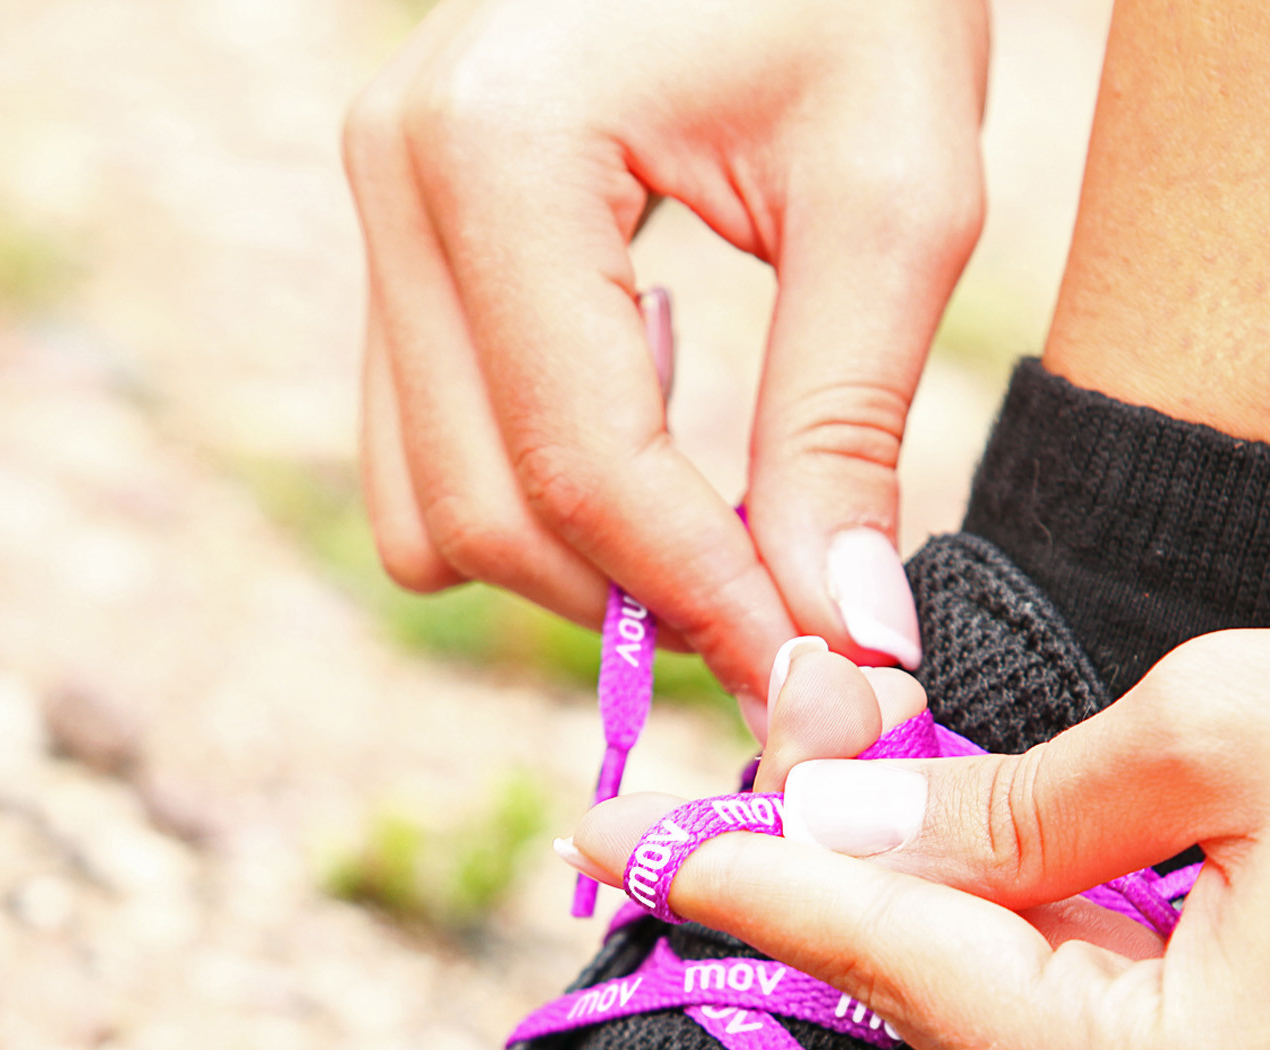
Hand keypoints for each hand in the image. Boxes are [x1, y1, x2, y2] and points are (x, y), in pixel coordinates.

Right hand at [344, 0, 988, 705]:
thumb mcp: (895, 202)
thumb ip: (846, 428)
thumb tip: (842, 639)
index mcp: (501, 148)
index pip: (584, 469)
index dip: (707, 606)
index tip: (819, 680)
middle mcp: (395, 175)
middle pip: (482, 514)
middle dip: (636, 604)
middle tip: (790, 629)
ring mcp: (375, 206)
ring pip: (430, 508)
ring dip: (578, 570)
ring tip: (731, 548)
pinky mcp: (399, 240)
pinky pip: (427, 450)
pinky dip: (540, 505)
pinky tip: (660, 472)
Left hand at [572, 603, 1269, 1049]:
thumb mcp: (1225, 724)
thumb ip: (1014, 798)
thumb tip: (855, 816)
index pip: (906, 967)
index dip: (752, 884)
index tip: (621, 842)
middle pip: (975, 1021)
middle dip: (869, 901)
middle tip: (746, 806)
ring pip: (1059, 1045)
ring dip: (993, 932)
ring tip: (931, 819)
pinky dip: (1094, 974)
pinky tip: (1086, 887)